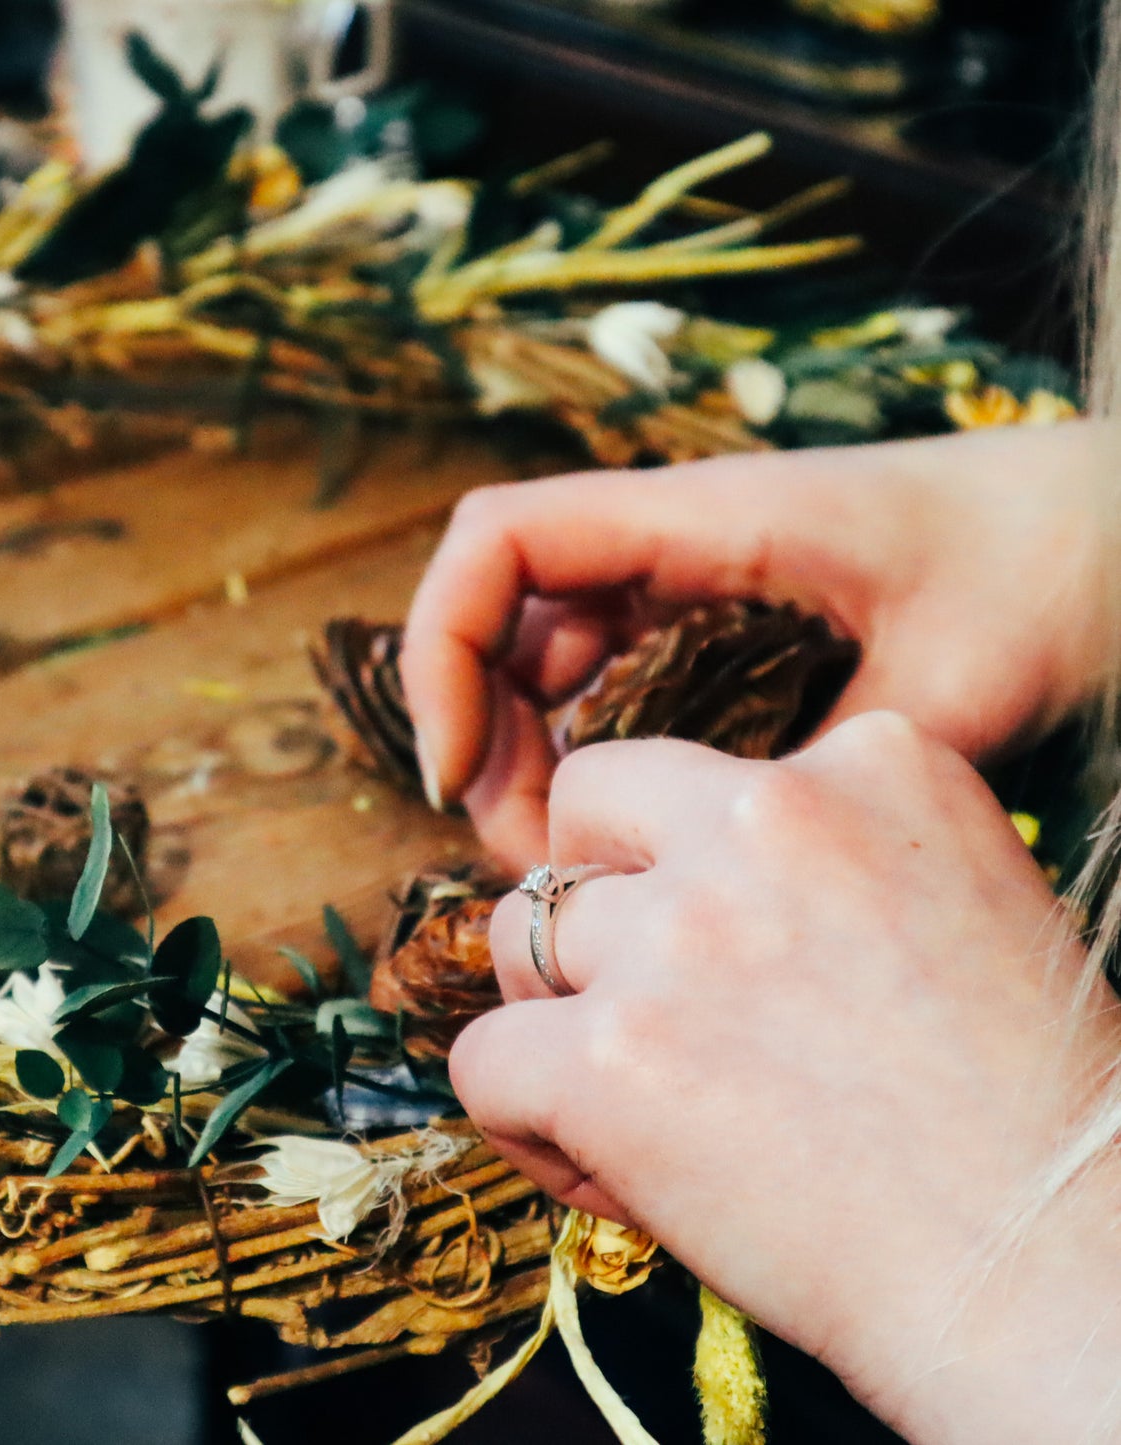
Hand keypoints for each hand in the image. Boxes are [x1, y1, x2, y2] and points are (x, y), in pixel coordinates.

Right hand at [402, 422, 1112, 868]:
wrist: (1119, 527)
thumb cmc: (1055, 570)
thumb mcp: (952, 687)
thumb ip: (822, 779)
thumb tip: (705, 883)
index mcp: (708, 517)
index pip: (500, 541)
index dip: (442, 648)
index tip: (454, 771)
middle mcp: (679, 542)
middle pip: (502, 615)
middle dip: (480, 732)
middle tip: (525, 857)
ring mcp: (697, 584)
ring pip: (548, 659)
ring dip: (529, 758)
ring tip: (570, 867)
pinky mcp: (725, 628)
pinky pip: (611, 685)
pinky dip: (590, 758)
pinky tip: (630, 839)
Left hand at [450, 712, 1120, 1443]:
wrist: (1056, 1278)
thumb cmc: (1021, 1115)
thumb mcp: (952, 906)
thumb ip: (822, 861)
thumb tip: (674, 882)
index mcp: (874, 766)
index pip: (702, 773)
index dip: (688, 860)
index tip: (730, 951)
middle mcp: (768, 821)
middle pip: (589, 800)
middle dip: (587, 879)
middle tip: (623, 974)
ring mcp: (679, 936)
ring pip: (518, 927)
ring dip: (551, 1004)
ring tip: (623, 1092)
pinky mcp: (609, 1059)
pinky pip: (482, 1059)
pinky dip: (517, 1117)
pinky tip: (592, 1162)